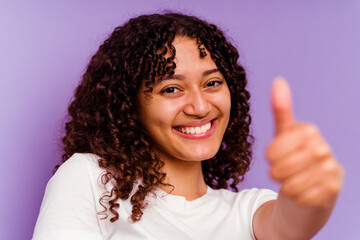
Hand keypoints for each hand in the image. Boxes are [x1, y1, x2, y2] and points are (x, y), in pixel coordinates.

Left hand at [266, 77, 344, 207]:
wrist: (308, 188)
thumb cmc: (292, 158)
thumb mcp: (283, 135)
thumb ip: (281, 111)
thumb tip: (278, 80)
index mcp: (309, 132)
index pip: (277, 148)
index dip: (271, 155)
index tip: (272, 157)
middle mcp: (324, 149)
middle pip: (284, 167)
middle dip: (276, 172)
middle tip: (278, 172)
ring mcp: (331, 170)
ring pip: (292, 184)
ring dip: (285, 185)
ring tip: (289, 180)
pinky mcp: (333, 190)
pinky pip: (302, 197)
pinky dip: (296, 197)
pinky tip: (301, 191)